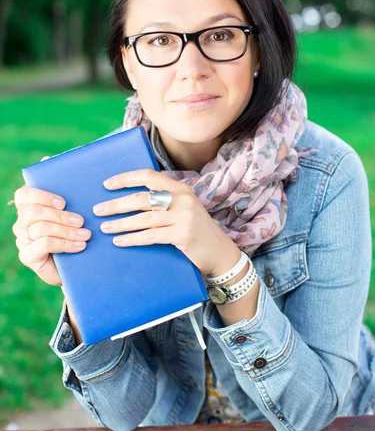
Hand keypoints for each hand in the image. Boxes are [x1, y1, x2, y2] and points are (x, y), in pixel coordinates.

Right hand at [12, 156, 91, 286]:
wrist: (78, 262)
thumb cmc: (75, 230)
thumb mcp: (74, 207)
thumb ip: (65, 186)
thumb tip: (47, 159)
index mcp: (30, 206)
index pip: (24, 194)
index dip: (42, 195)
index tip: (64, 201)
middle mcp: (22, 222)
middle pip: (33, 212)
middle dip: (60, 216)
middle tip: (82, 221)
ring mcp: (23, 240)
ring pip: (40, 228)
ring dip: (66, 231)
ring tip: (86, 234)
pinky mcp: (28, 256)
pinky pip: (43, 245)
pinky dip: (64, 244)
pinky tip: (80, 246)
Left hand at [94, 168, 240, 277]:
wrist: (220, 253)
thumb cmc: (197, 231)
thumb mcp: (184, 209)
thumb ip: (164, 201)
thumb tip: (129, 200)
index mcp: (180, 188)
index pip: (148, 176)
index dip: (126, 178)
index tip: (106, 184)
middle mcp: (183, 199)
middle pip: (141, 199)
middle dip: (116, 204)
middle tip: (98, 210)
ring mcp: (184, 216)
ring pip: (143, 218)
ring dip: (120, 223)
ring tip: (105, 228)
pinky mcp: (183, 235)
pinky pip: (150, 236)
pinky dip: (132, 239)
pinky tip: (119, 241)